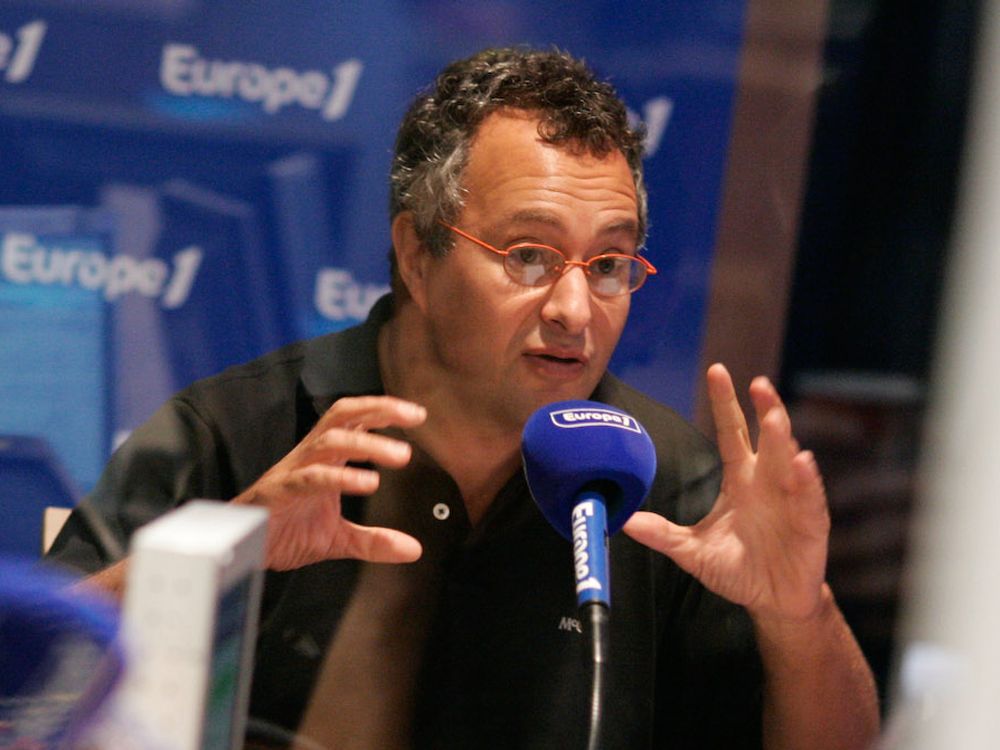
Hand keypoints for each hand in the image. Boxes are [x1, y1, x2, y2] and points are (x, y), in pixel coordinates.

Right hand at [232, 395, 426, 570]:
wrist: (246, 548)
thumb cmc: (286, 530)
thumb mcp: (339, 539)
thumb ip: (375, 541)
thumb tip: (413, 549)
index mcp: (326, 458)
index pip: (356, 421)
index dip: (384, 411)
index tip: (417, 413)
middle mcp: (311, 456)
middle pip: (343, 416)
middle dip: (378, 409)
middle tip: (413, 416)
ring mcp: (295, 470)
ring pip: (331, 441)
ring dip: (368, 444)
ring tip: (401, 456)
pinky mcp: (281, 490)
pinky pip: (312, 477)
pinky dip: (341, 477)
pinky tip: (366, 482)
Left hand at [623, 363, 829, 621]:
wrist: (772, 601)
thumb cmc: (737, 568)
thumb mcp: (692, 551)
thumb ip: (663, 534)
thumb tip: (625, 520)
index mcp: (740, 479)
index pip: (732, 432)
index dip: (725, 403)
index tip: (717, 370)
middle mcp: (767, 481)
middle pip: (765, 437)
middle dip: (764, 409)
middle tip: (757, 384)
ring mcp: (791, 499)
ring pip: (788, 460)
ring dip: (783, 437)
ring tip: (774, 416)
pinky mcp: (811, 523)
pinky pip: (809, 497)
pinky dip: (806, 479)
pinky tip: (801, 462)